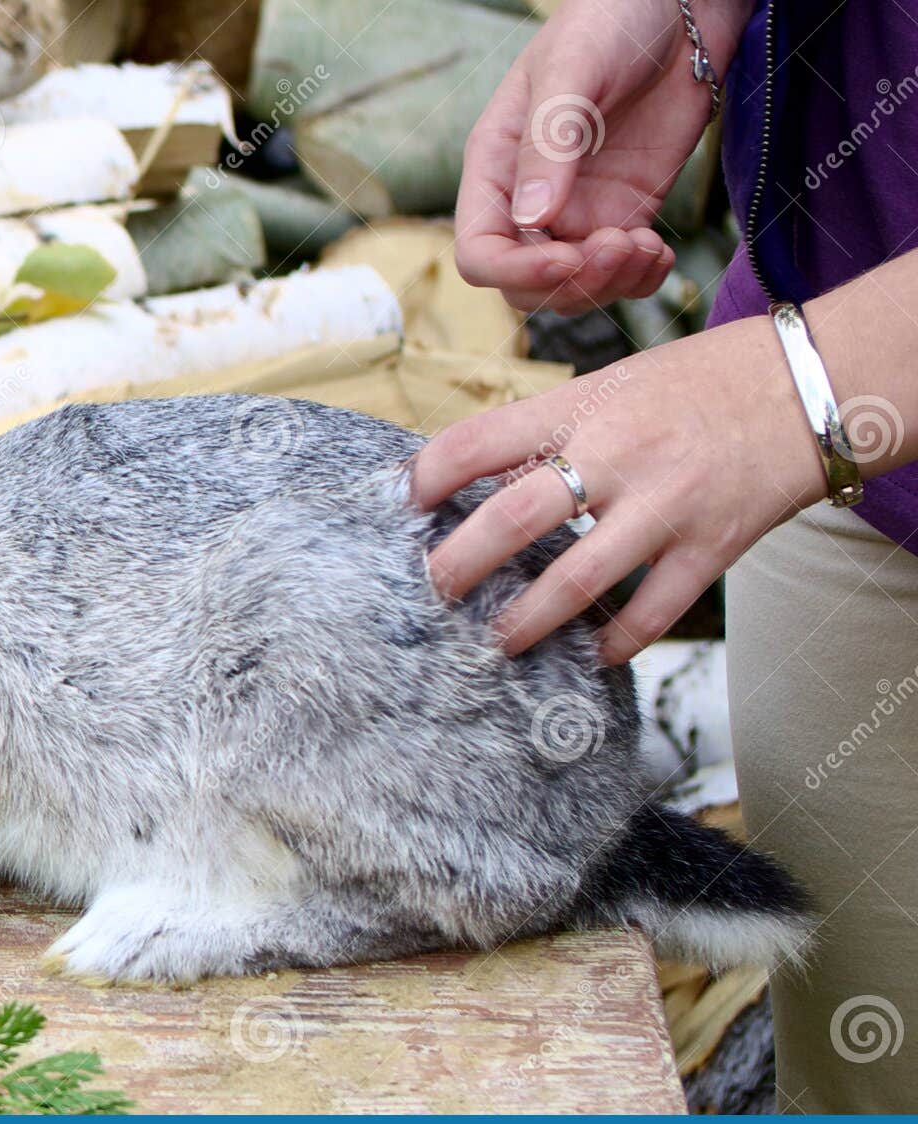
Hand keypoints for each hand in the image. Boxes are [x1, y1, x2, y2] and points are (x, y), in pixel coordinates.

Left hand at [410, 316, 830, 664]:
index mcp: (581, 407)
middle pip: (516, 516)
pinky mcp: (712, 546)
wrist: (807, 383)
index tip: (402, 506)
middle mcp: (618, 454)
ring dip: (527, 620)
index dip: (427, 476)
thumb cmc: (690, 385)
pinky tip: (591, 653)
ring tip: (493, 642)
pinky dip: (616, 641)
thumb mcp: (607, 385)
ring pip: (579, 579)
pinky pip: (653, 611)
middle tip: (431, 591)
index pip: (480, 440)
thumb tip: (471, 481)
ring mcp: (666, 504)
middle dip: (460, 563)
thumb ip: (545, 431)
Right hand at [455, 0, 748, 313]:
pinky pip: (620, 275)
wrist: (681, 9)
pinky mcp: (623, 216)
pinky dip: (640, 280)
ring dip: (610, 286)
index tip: (567, 259)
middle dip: (571, 284)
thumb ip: (549, 144)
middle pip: (523, 286)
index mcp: (495, 169)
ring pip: (573, 291)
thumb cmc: (610, 22)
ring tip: (648, 246)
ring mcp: (577, 215)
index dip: (514, 271)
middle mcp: (528, 203)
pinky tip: (660, 252)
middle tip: (622, 244)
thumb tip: (532, 219)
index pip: (479, 252)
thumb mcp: (572, 70)